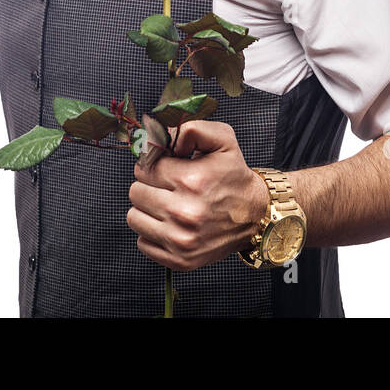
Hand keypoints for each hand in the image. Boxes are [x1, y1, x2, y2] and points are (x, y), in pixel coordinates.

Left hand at [127, 120, 269, 271]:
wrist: (255, 215)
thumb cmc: (234, 176)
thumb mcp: (222, 140)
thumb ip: (190, 129)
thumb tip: (158, 136)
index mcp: (192, 180)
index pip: (144, 168)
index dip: (153, 164)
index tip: (166, 168)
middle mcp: (185, 213)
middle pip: (135, 192)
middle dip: (149, 185)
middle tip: (168, 186)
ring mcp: (182, 240)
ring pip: (134, 217)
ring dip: (147, 209)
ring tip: (168, 204)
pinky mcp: (180, 260)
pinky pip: (142, 242)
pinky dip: (152, 232)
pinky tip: (171, 224)